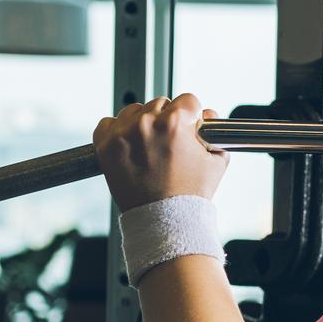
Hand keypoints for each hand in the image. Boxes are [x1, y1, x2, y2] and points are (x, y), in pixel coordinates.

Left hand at [92, 93, 227, 210]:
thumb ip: (215, 134)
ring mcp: (123, 134)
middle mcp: (147, 123)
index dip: (192, 116)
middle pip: (160, 103)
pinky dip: (116, 131)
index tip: (188, 129)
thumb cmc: (191, 195)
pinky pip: (108, 123)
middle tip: (169, 143)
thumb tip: (208, 115)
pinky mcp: (106, 147)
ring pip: (134, 110)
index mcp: (175, 123)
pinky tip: (129, 145)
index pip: (187, 100)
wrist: (165, 221)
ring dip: (142, 122)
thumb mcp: (216, 162)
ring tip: (149, 147)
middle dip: (167, 119)